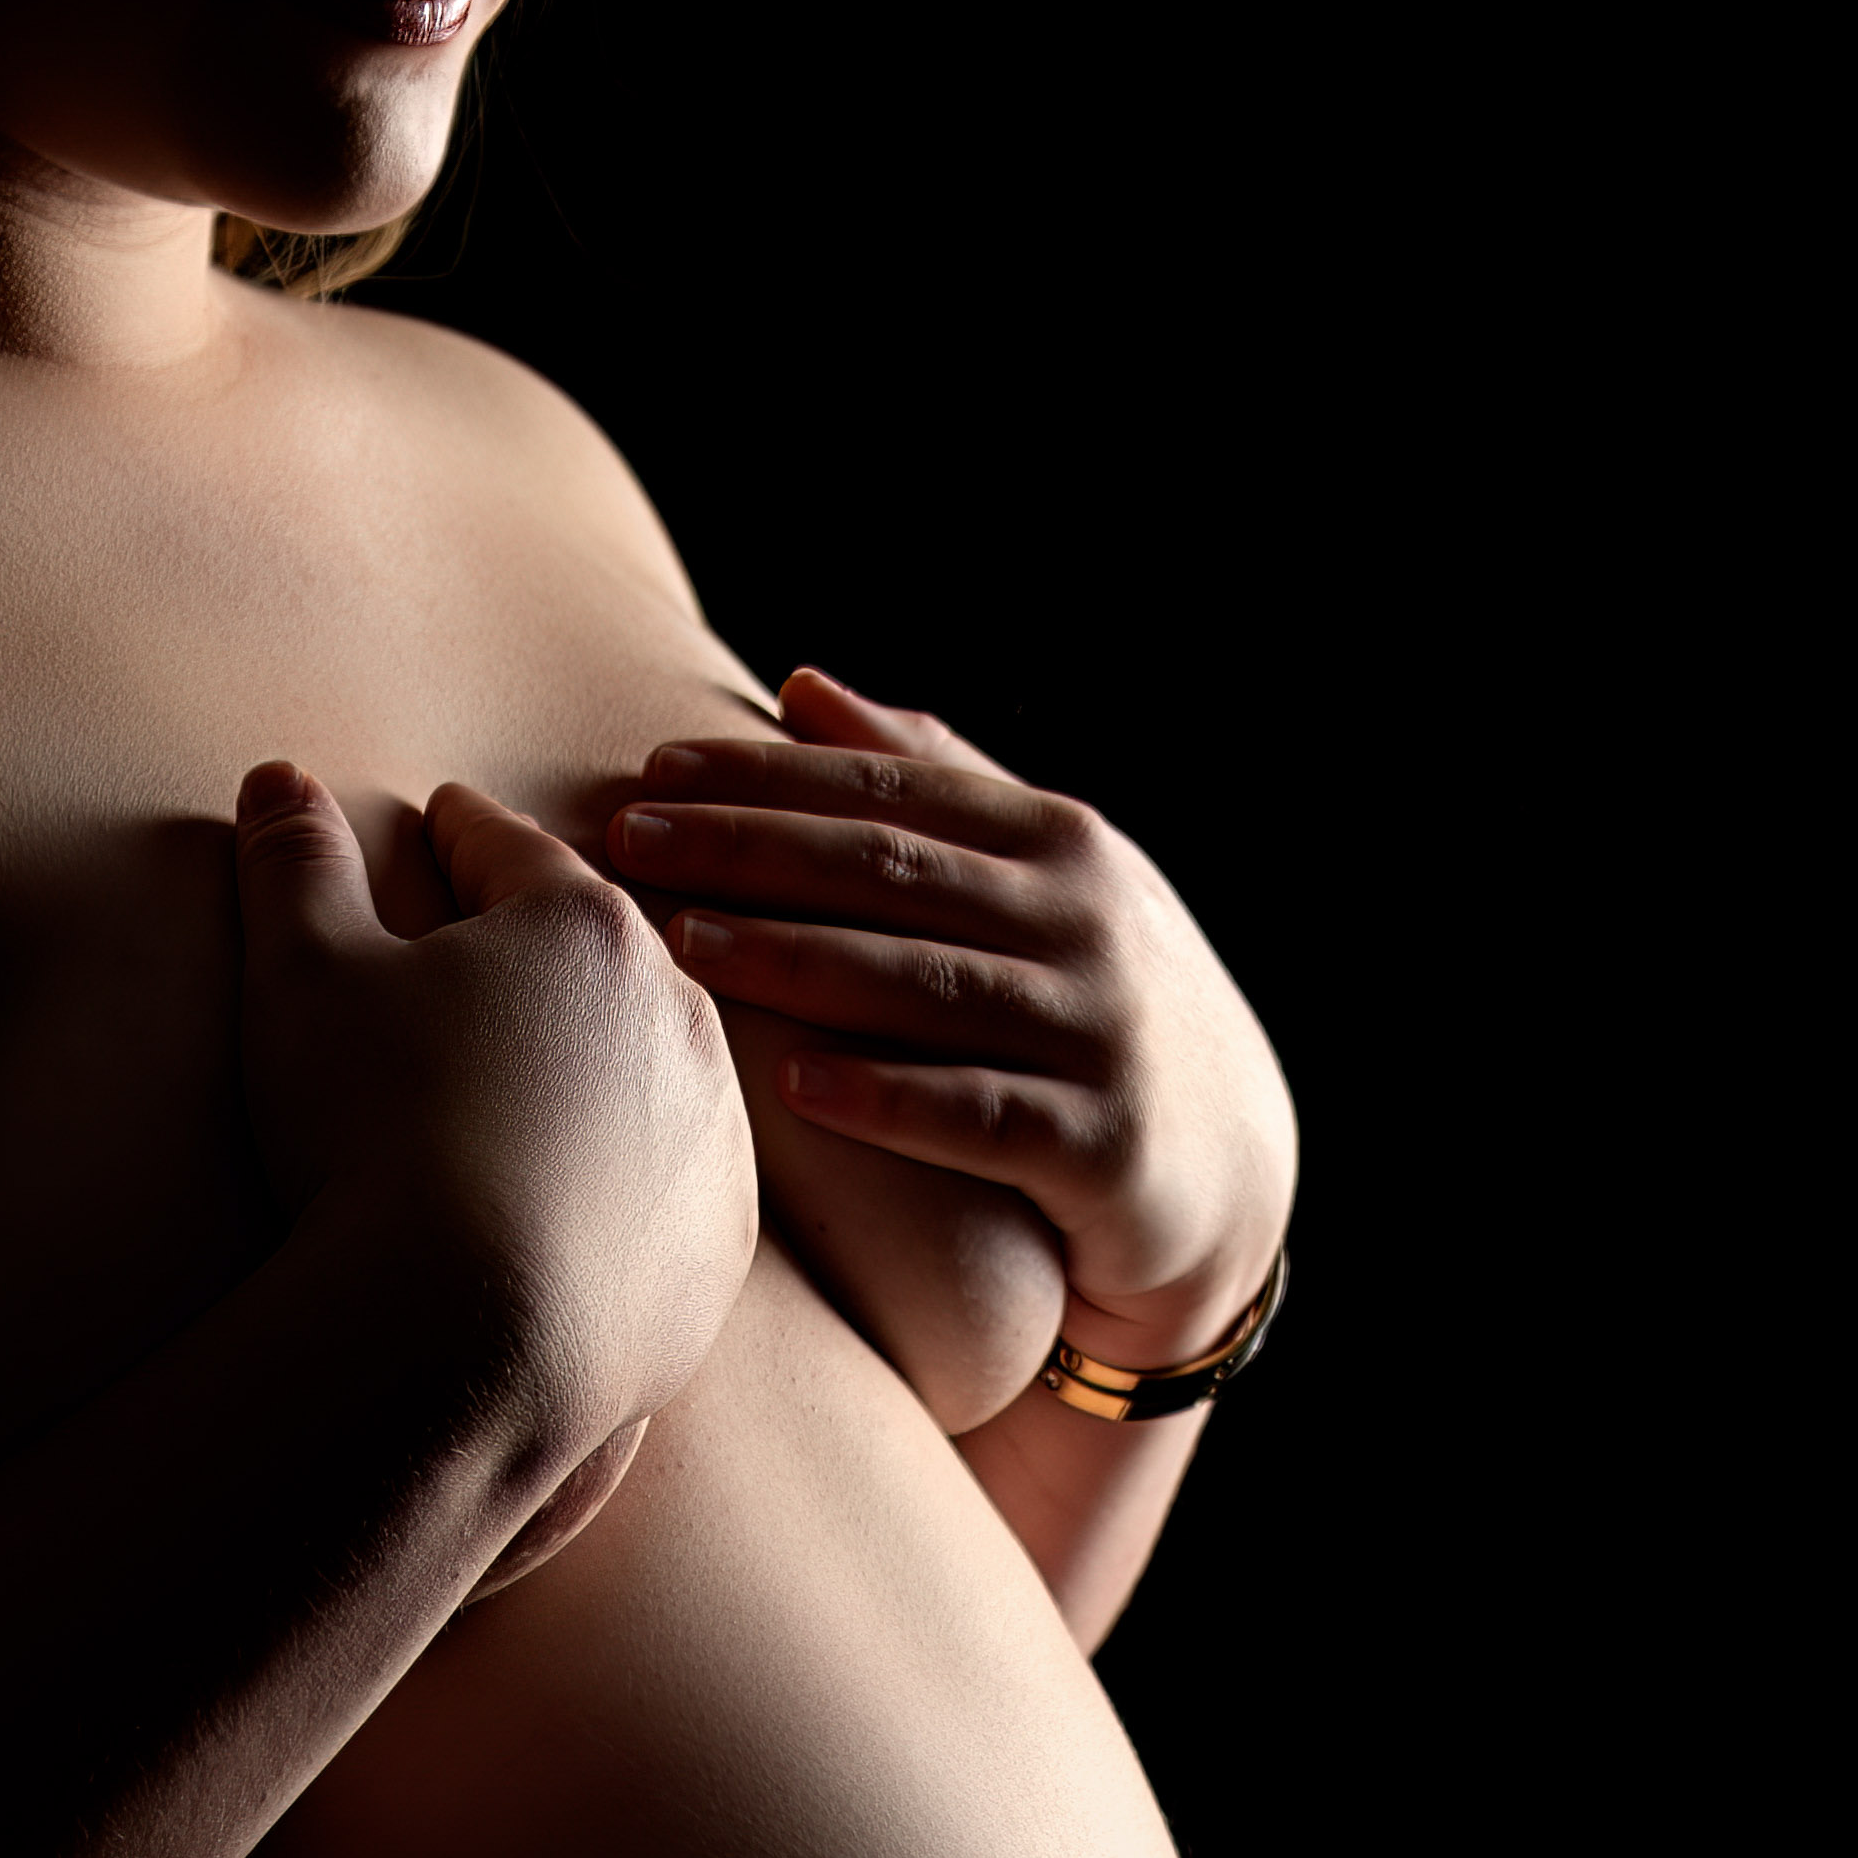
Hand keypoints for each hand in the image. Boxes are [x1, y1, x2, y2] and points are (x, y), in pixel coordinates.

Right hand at [231, 764, 755, 1453]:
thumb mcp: (303, 977)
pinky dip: (634, 1167)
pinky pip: (674, 1179)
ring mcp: (715, 1132)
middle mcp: (677, 1014)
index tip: (442, 821)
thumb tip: (278, 782)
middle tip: (498, 930)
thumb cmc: (375, 1134)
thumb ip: (294, 867)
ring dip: (605, 1050)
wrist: (469, 1336)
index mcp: (581, 926)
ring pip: (653, 1063)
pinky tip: (590, 1183)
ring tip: (548, 1061)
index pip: (508, 850)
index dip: (460, 830)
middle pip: (600, 949)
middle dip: (547, 933)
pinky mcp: (723, 1239)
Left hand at [606, 669, 1295, 1415]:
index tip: (653, 768)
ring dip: (798, 960)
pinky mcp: (1105, 1148)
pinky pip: (980, 1118)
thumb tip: (800, 687)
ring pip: (927, 985)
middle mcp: (1086, 923)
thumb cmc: (1096, 1007)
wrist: (1227, 1170)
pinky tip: (795, 1085)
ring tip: (685, 947)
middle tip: (631, 841)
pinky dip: (889, 1098)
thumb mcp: (1043, 882)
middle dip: (754, 851)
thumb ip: (935, 783)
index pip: (896, 792)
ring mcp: (1100, 1033)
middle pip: (895, 873)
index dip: (770, 777)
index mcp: (1062, 843)